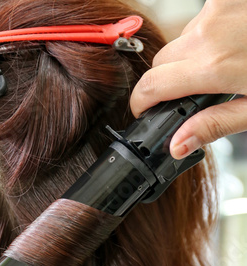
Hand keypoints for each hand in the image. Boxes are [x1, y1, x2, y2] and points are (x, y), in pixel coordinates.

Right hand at [130, 0, 246, 158]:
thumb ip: (213, 125)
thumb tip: (178, 145)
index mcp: (214, 67)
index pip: (151, 85)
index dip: (141, 102)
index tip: (144, 110)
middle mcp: (209, 32)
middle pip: (162, 63)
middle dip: (168, 82)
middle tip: (194, 94)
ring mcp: (216, 8)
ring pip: (182, 40)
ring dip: (191, 57)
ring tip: (224, 66)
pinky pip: (200, 20)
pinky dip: (208, 36)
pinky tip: (231, 44)